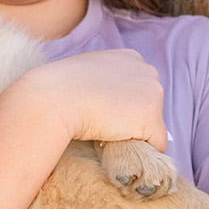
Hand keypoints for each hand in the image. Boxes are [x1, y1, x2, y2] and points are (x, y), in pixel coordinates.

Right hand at [22, 50, 167, 151]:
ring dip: (132, 134)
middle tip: (102, 122)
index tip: (101, 111)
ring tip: (104, 129)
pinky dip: (138, 150)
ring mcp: (152, 92)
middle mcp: (147, 70)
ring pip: (152, 126)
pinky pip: (156, 145)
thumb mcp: (86, 77)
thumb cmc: (58, 91)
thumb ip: (105, 85)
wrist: (53, 100)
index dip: (121, 107)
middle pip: (150, 107)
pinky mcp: (151, 117)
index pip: (138, 91)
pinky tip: (114, 142)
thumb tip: (110, 107)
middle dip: (131, 120)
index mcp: (130, 57)